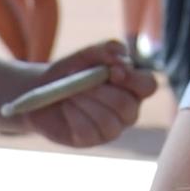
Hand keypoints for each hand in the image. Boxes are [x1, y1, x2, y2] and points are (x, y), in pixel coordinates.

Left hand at [23, 45, 148, 146]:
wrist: (40, 90)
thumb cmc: (70, 72)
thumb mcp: (85, 55)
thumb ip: (106, 49)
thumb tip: (120, 57)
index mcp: (132, 88)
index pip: (148, 86)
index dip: (134, 80)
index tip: (113, 71)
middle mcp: (127, 111)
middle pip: (127, 106)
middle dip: (100, 91)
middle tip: (79, 79)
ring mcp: (110, 129)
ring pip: (108, 121)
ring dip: (85, 102)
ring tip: (70, 93)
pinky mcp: (91, 140)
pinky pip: (87, 131)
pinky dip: (72, 115)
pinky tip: (65, 107)